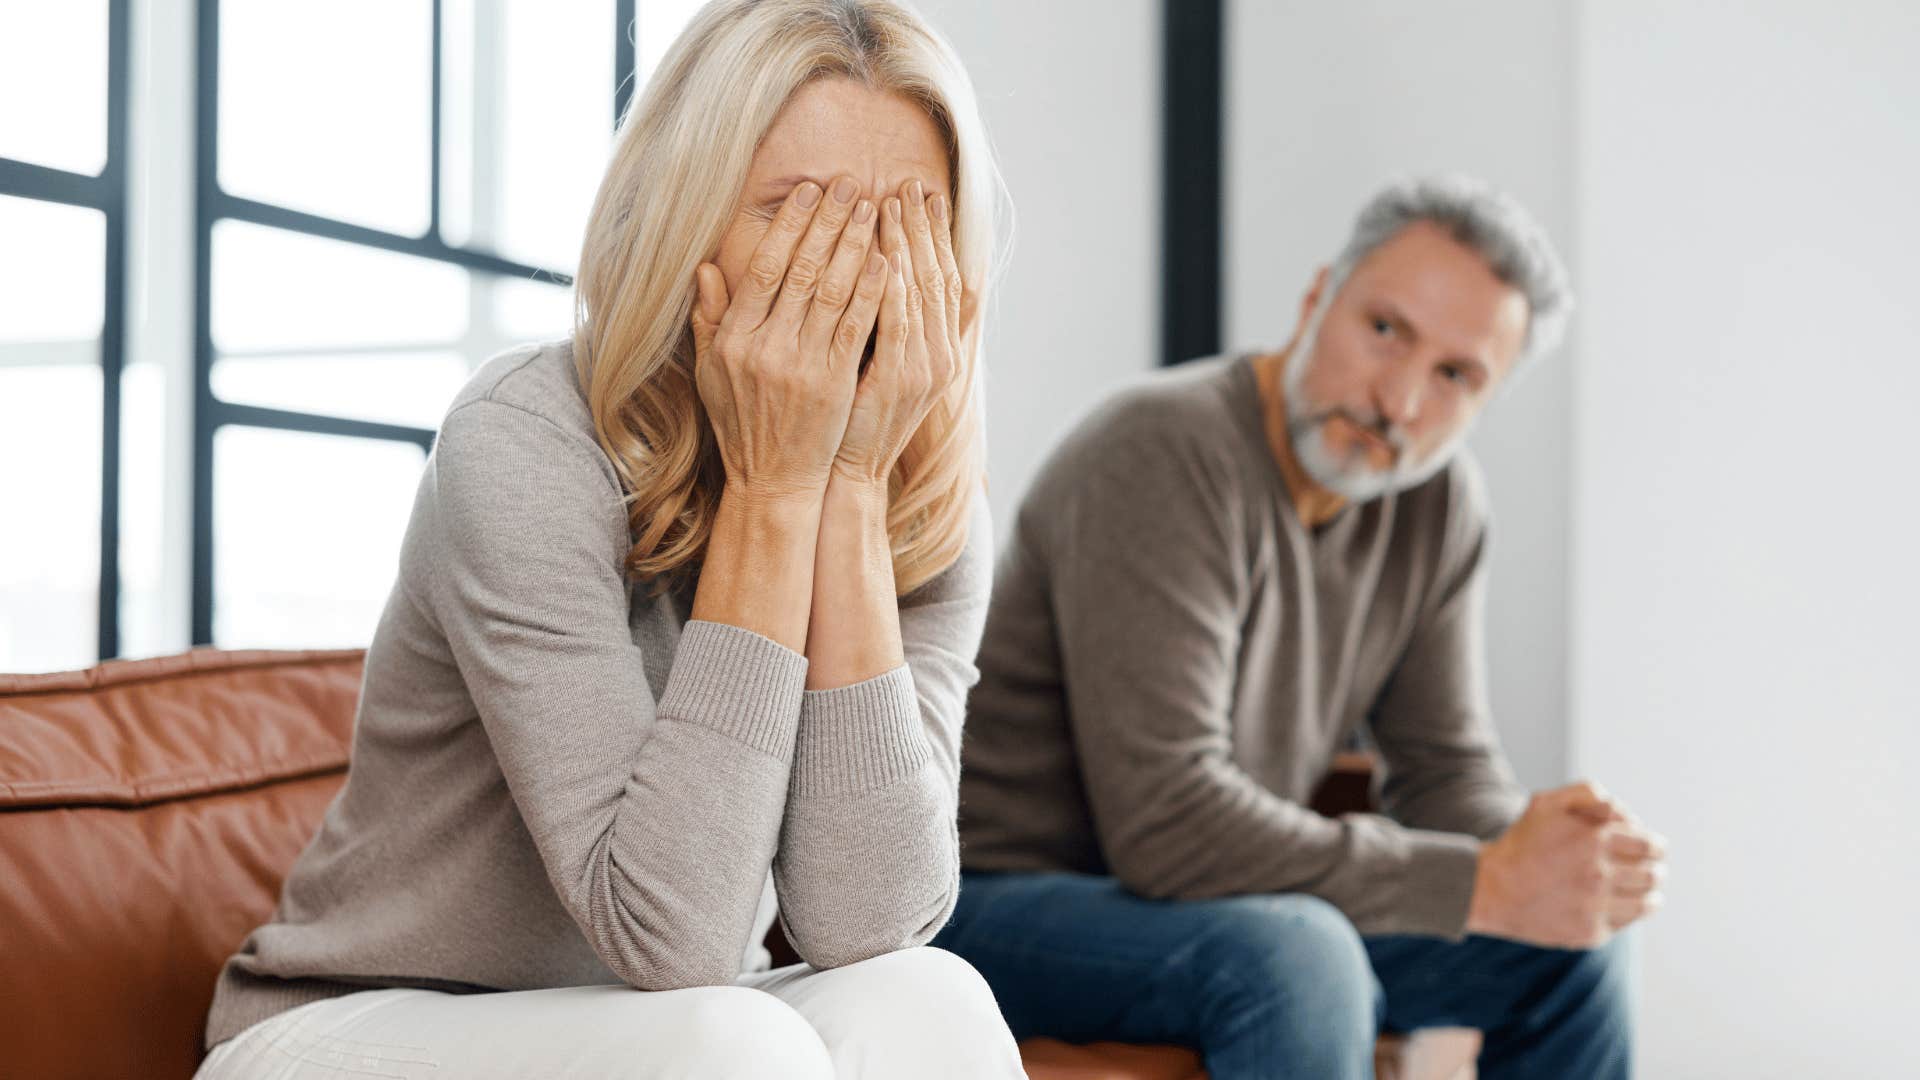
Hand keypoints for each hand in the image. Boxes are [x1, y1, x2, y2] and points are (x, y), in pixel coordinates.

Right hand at [690, 176, 886, 502]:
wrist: (772, 481)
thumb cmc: (742, 424)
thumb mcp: (711, 372)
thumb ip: (708, 319)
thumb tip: (704, 268)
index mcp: (734, 338)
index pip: (765, 268)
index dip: (789, 226)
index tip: (808, 192)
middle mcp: (764, 347)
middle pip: (802, 271)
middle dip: (828, 222)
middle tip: (849, 184)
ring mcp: (800, 366)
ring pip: (832, 292)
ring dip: (855, 245)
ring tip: (873, 209)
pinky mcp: (834, 384)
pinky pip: (856, 328)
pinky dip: (872, 292)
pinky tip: (887, 261)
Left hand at [832, 178, 965, 486]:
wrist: (847, 474)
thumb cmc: (848, 418)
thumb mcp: (869, 364)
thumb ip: (875, 318)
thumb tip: (876, 269)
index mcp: (934, 348)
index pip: (938, 277)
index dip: (932, 235)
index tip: (920, 195)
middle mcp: (938, 354)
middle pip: (935, 275)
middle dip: (922, 227)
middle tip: (910, 184)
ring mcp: (922, 368)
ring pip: (918, 291)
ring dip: (907, 244)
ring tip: (894, 203)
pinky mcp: (898, 380)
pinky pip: (897, 322)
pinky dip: (893, 286)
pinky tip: (886, 254)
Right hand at [1465, 781, 1667, 948]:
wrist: (1491, 889)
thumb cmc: (1521, 843)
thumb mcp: (1546, 803)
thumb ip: (1587, 793)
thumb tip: (1622, 810)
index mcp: (1595, 839)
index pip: (1650, 845)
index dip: (1655, 846)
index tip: (1654, 849)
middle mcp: (1600, 874)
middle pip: (1653, 875)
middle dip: (1655, 870)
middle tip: (1653, 870)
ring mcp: (1595, 907)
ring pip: (1646, 903)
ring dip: (1651, 895)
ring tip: (1647, 893)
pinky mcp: (1589, 933)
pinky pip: (1624, 924)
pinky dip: (1627, 914)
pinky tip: (1617, 906)